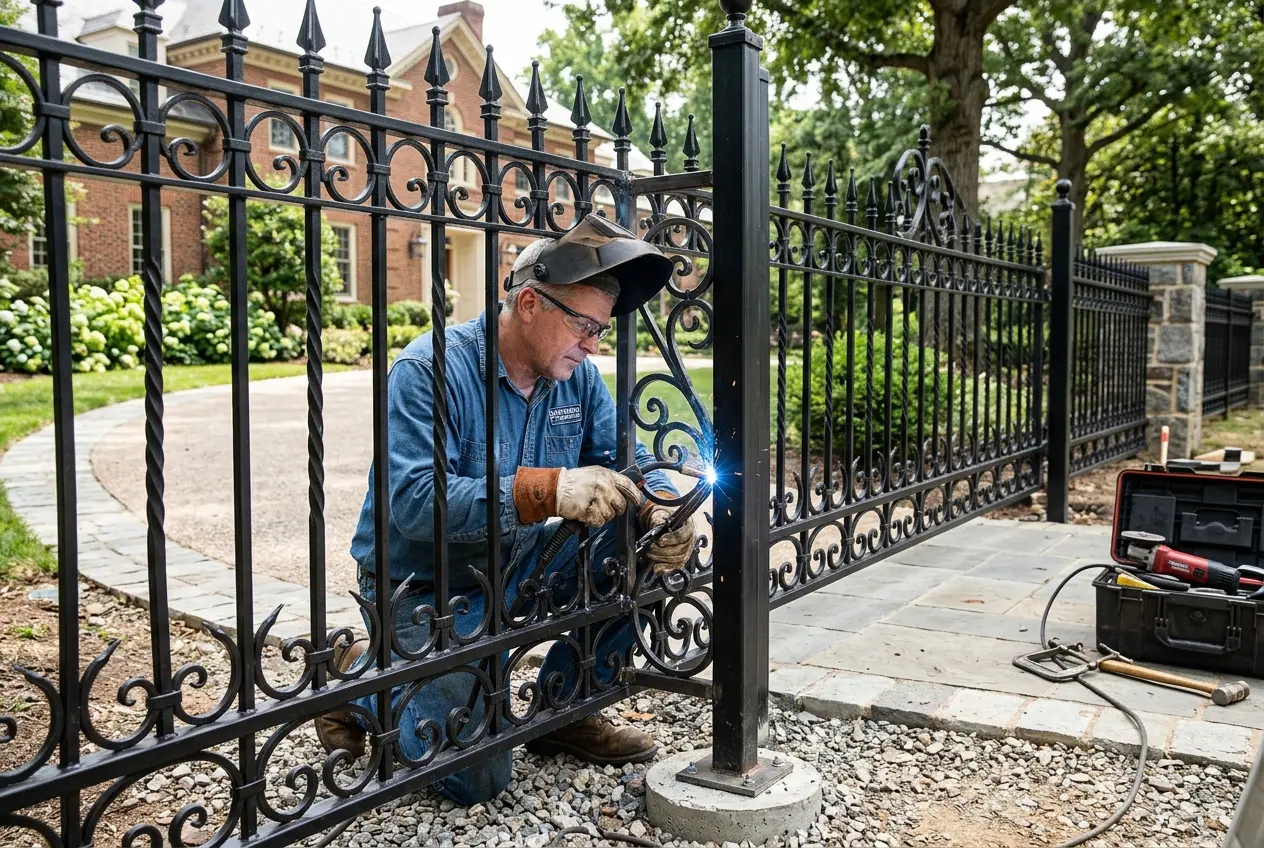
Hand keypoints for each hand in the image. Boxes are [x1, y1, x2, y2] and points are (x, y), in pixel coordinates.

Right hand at [514, 466, 640, 526]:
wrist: (556, 489)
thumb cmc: (574, 482)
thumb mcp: (594, 473)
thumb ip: (609, 480)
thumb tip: (625, 490)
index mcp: (606, 475)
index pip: (628, 485)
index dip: (635, 494)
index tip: (637, 501)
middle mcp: (604, 486)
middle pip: (621, 504)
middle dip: (615, 509)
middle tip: (604, 507)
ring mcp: (598, 499)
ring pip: (610, 515)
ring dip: (602, 515)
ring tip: (591, 508)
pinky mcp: (590, 511)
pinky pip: (599, 522)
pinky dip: (593, 521)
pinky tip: (586, 514)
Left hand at [641, 500, 696, 573]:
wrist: (659, 524)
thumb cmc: (661, 518)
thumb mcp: (659, 514)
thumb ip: (658, 520)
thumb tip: (657, 526)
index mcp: (687, 525)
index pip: (683, 534)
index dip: (672, 539)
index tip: (660, 541)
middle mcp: (690, 539)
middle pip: (681, 549)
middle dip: (663, 551)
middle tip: (650, 549)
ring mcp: (687, 550)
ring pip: (679, 559)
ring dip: (663, 560)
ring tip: (650, 556)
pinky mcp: (682, 559)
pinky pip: (676, 567)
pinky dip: (666, 569)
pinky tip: (657, 568)